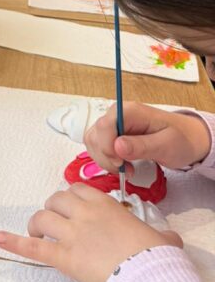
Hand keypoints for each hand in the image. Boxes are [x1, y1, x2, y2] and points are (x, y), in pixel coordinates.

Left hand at [0, 184, 181, 281]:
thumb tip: (169, 239)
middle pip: (56, 200)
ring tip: (36, 233)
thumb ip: (159, 235)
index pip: (78, 190)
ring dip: (36, 225)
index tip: (72, 205)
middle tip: (54, 222)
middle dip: (52, 210)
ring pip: (42, 218)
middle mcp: (84, 213)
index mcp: (105, 205)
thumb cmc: (154, 256)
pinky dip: (14, 244)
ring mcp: (71, 233)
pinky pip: (34, 248)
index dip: (71, 197)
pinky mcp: (63, 256)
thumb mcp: (159, 238)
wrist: (147, 275)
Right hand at [86, 102, 212, 175]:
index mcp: (130, 111)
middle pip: (95, 135)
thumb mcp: (166, 145)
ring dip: (105, 160)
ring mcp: (113, 124)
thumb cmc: (180, 139)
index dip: (107, 147)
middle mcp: (117, 114)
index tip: (121, 163)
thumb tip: (117, 147)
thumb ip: (141, 146)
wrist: (188, 139)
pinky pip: (98, 146)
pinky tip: (123, 166)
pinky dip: (107, 160)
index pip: (104, 126)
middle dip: (106, 157)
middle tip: (126, 170)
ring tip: (126, 169)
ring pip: (93, 142)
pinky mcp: (112, 134)